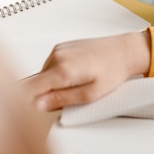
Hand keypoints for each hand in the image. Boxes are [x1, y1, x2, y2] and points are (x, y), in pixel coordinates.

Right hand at [24, 32, 150, 111]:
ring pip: (44, 74)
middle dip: (48, 93)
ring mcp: (59, 49)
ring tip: (79, 81)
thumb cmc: (114, 70)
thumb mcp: (89, 94)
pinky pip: (52, 65)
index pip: (28, 88)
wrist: (126, 51)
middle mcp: (57, 56)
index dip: (31, 101)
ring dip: (55, 83)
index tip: (39, 107)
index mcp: (62, 70)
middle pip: (37, 83)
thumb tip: (38, 105)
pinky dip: (60, 72)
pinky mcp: (63, 46)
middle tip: (72, 95)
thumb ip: (60, 100)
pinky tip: (79, 72)